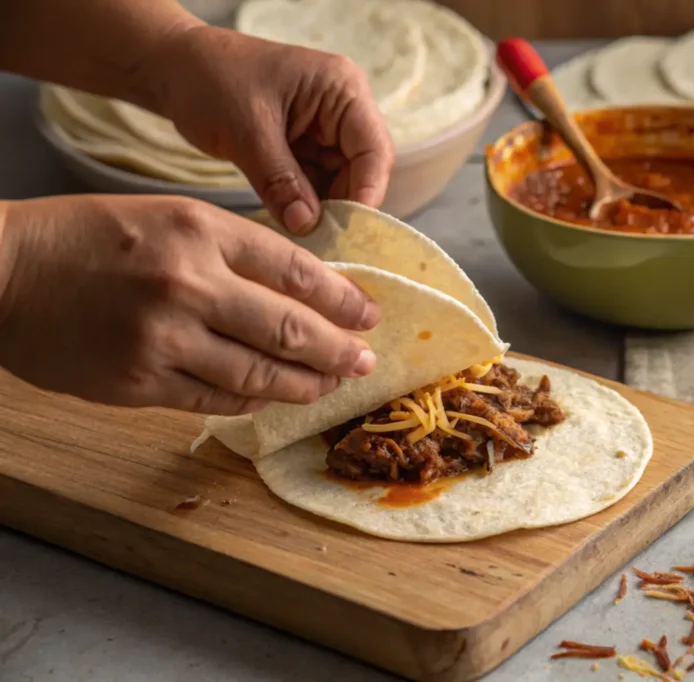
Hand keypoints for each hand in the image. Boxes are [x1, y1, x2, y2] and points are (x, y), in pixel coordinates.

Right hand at [0, 195, 378, 414]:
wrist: (3, 271)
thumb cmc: (87, 237)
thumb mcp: (168, 217)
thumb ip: (233, 250)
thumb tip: (300, 292)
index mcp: (199, 230)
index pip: (295, 270)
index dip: (342, 298)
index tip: (369, 315)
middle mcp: (187, 283)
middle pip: (288, 328)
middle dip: (338, 351)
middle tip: (366, 362)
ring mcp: (163, 338)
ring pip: (258, 373)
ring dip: (305, 385)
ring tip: (331, 387)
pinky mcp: (140, 383)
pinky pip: (216, 399)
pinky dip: (252, 400)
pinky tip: (273, 399)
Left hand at [147, 25, 394, 235]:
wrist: (176, 69)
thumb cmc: (211, 80)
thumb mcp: (246, 131)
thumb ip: (280, 181)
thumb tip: (307, 227)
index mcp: (343, 90)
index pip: (374, 151)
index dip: (366, 193)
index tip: (345, 232)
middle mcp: (344, 110)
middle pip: (364, 172)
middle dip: (343, 208)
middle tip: (322, 244)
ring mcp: (327, 131)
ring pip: (341, 184)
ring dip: (324, 212)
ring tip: (304, 240)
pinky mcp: (308, 149)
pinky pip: (318, 186)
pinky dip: (306, 207)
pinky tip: (292, 226)